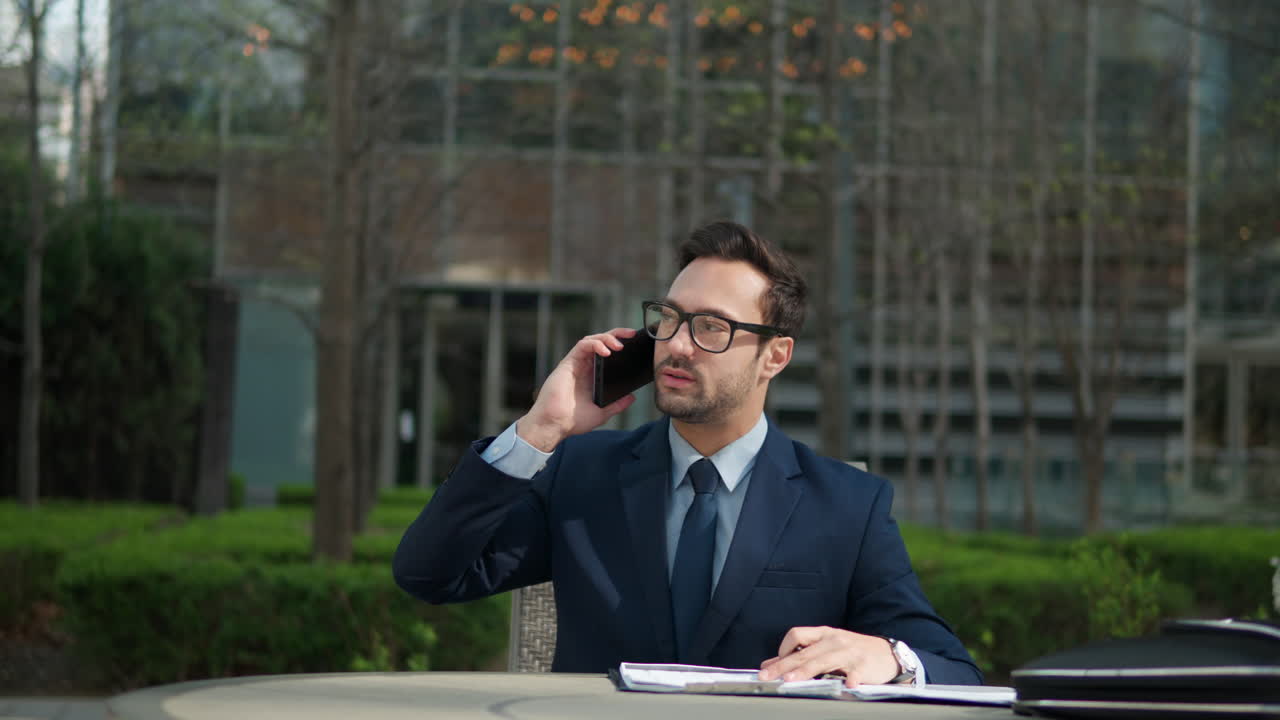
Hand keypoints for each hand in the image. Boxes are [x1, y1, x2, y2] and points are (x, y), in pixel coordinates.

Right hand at [515, 328, 638, 451]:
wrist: (555, 424)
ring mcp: (576, 363)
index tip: (634, 343)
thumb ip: (617, 405)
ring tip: (619, 346)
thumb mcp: (602, 413)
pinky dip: (595, 344)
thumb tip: (631, 397)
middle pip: (601, 342)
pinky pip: (582, 345)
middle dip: (617, 334)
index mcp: (592, 376)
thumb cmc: (573, 421)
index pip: (607, 353)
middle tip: (632, 334)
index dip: (619, 344)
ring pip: (592, 340)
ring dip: (607, 338)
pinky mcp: (568, 363)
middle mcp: (584, 367)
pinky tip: (606, 352)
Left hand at [757, 626, 899, 687]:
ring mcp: (849, 652)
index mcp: (824, 634)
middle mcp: (834, 640)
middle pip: (804, 652)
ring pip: (823, 661)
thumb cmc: (853, 651)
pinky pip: (856, 672)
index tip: (773, 665)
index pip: (796, 635)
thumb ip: (800, 654)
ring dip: (806, 670)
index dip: (782, 649)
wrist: (888, 653)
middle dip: (784, 665)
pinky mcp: (864, 665)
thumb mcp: (826, 648)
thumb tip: (769, 664)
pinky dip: (851, 678)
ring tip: (791, 680)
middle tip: (768, 676)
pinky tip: (847, 686)